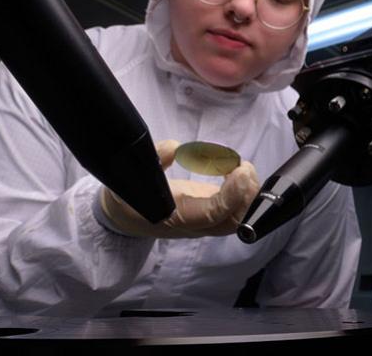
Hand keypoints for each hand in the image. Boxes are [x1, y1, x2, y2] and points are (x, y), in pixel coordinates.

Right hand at [98, 139, 260, 237]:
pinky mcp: (209, 212)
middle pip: (234, 222)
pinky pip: (234, 209)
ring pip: (238, 218)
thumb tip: (175, 147)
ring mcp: (204, 221)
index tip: (239, 171)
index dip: (231, 195)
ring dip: (248, 193)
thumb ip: (155, 158)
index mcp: (175, 217)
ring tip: (241, 167)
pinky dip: (242, 191)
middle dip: (248, 195)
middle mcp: (194, 223)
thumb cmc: (128, 196)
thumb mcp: (132, 175)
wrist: (123, 216)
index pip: (213, 214)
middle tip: (244, 167)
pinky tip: (234, 171)